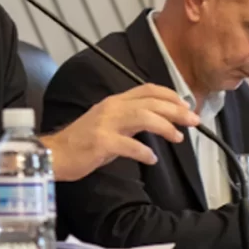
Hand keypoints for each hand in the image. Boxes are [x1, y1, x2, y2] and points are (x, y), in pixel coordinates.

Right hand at [42, 83, 196, 181]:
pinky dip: (144, 152)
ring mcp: (105, 124)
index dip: (170, 95)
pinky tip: (152, 159)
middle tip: (193, 120)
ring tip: (178, 137)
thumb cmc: (82, 142)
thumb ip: (130, 120)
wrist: (55, 154)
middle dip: (176, 110)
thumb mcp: (108, 124)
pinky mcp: (101, 142)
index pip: (147, 90)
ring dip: (165, 127)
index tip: (186, 105)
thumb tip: (157, 122)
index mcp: (114, 102)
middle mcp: (111, 108)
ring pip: (143, 117)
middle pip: (150, 102)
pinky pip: (129, 145)